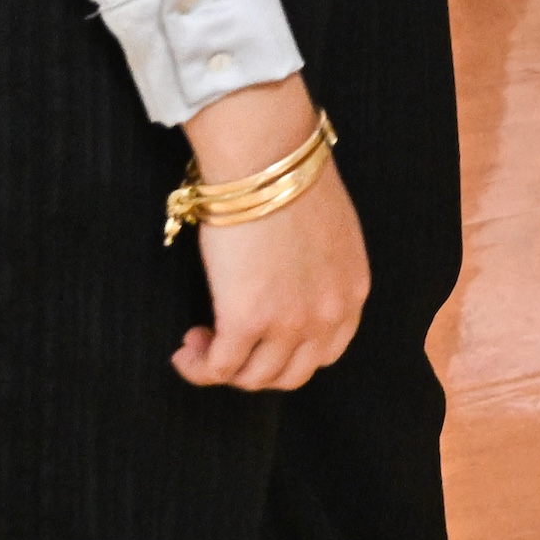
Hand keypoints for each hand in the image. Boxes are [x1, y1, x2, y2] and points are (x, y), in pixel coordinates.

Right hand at [169, 77, 366, 391]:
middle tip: (225, 345)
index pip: (326, 352)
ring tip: (199, 344)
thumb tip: (291, 284)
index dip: (288, 354)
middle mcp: (328, 315)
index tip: (260, 340)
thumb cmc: (290, 181)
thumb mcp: (330, 233)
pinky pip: (219, 368)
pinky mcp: (247, 320)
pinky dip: (198, 368)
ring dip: (222, 369)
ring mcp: (289, 322)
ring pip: (254, 378)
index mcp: (353, 291)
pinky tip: (186, 349)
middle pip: (291, 375)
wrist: (267, 160)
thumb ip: (321, 269)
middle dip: (255, 369)